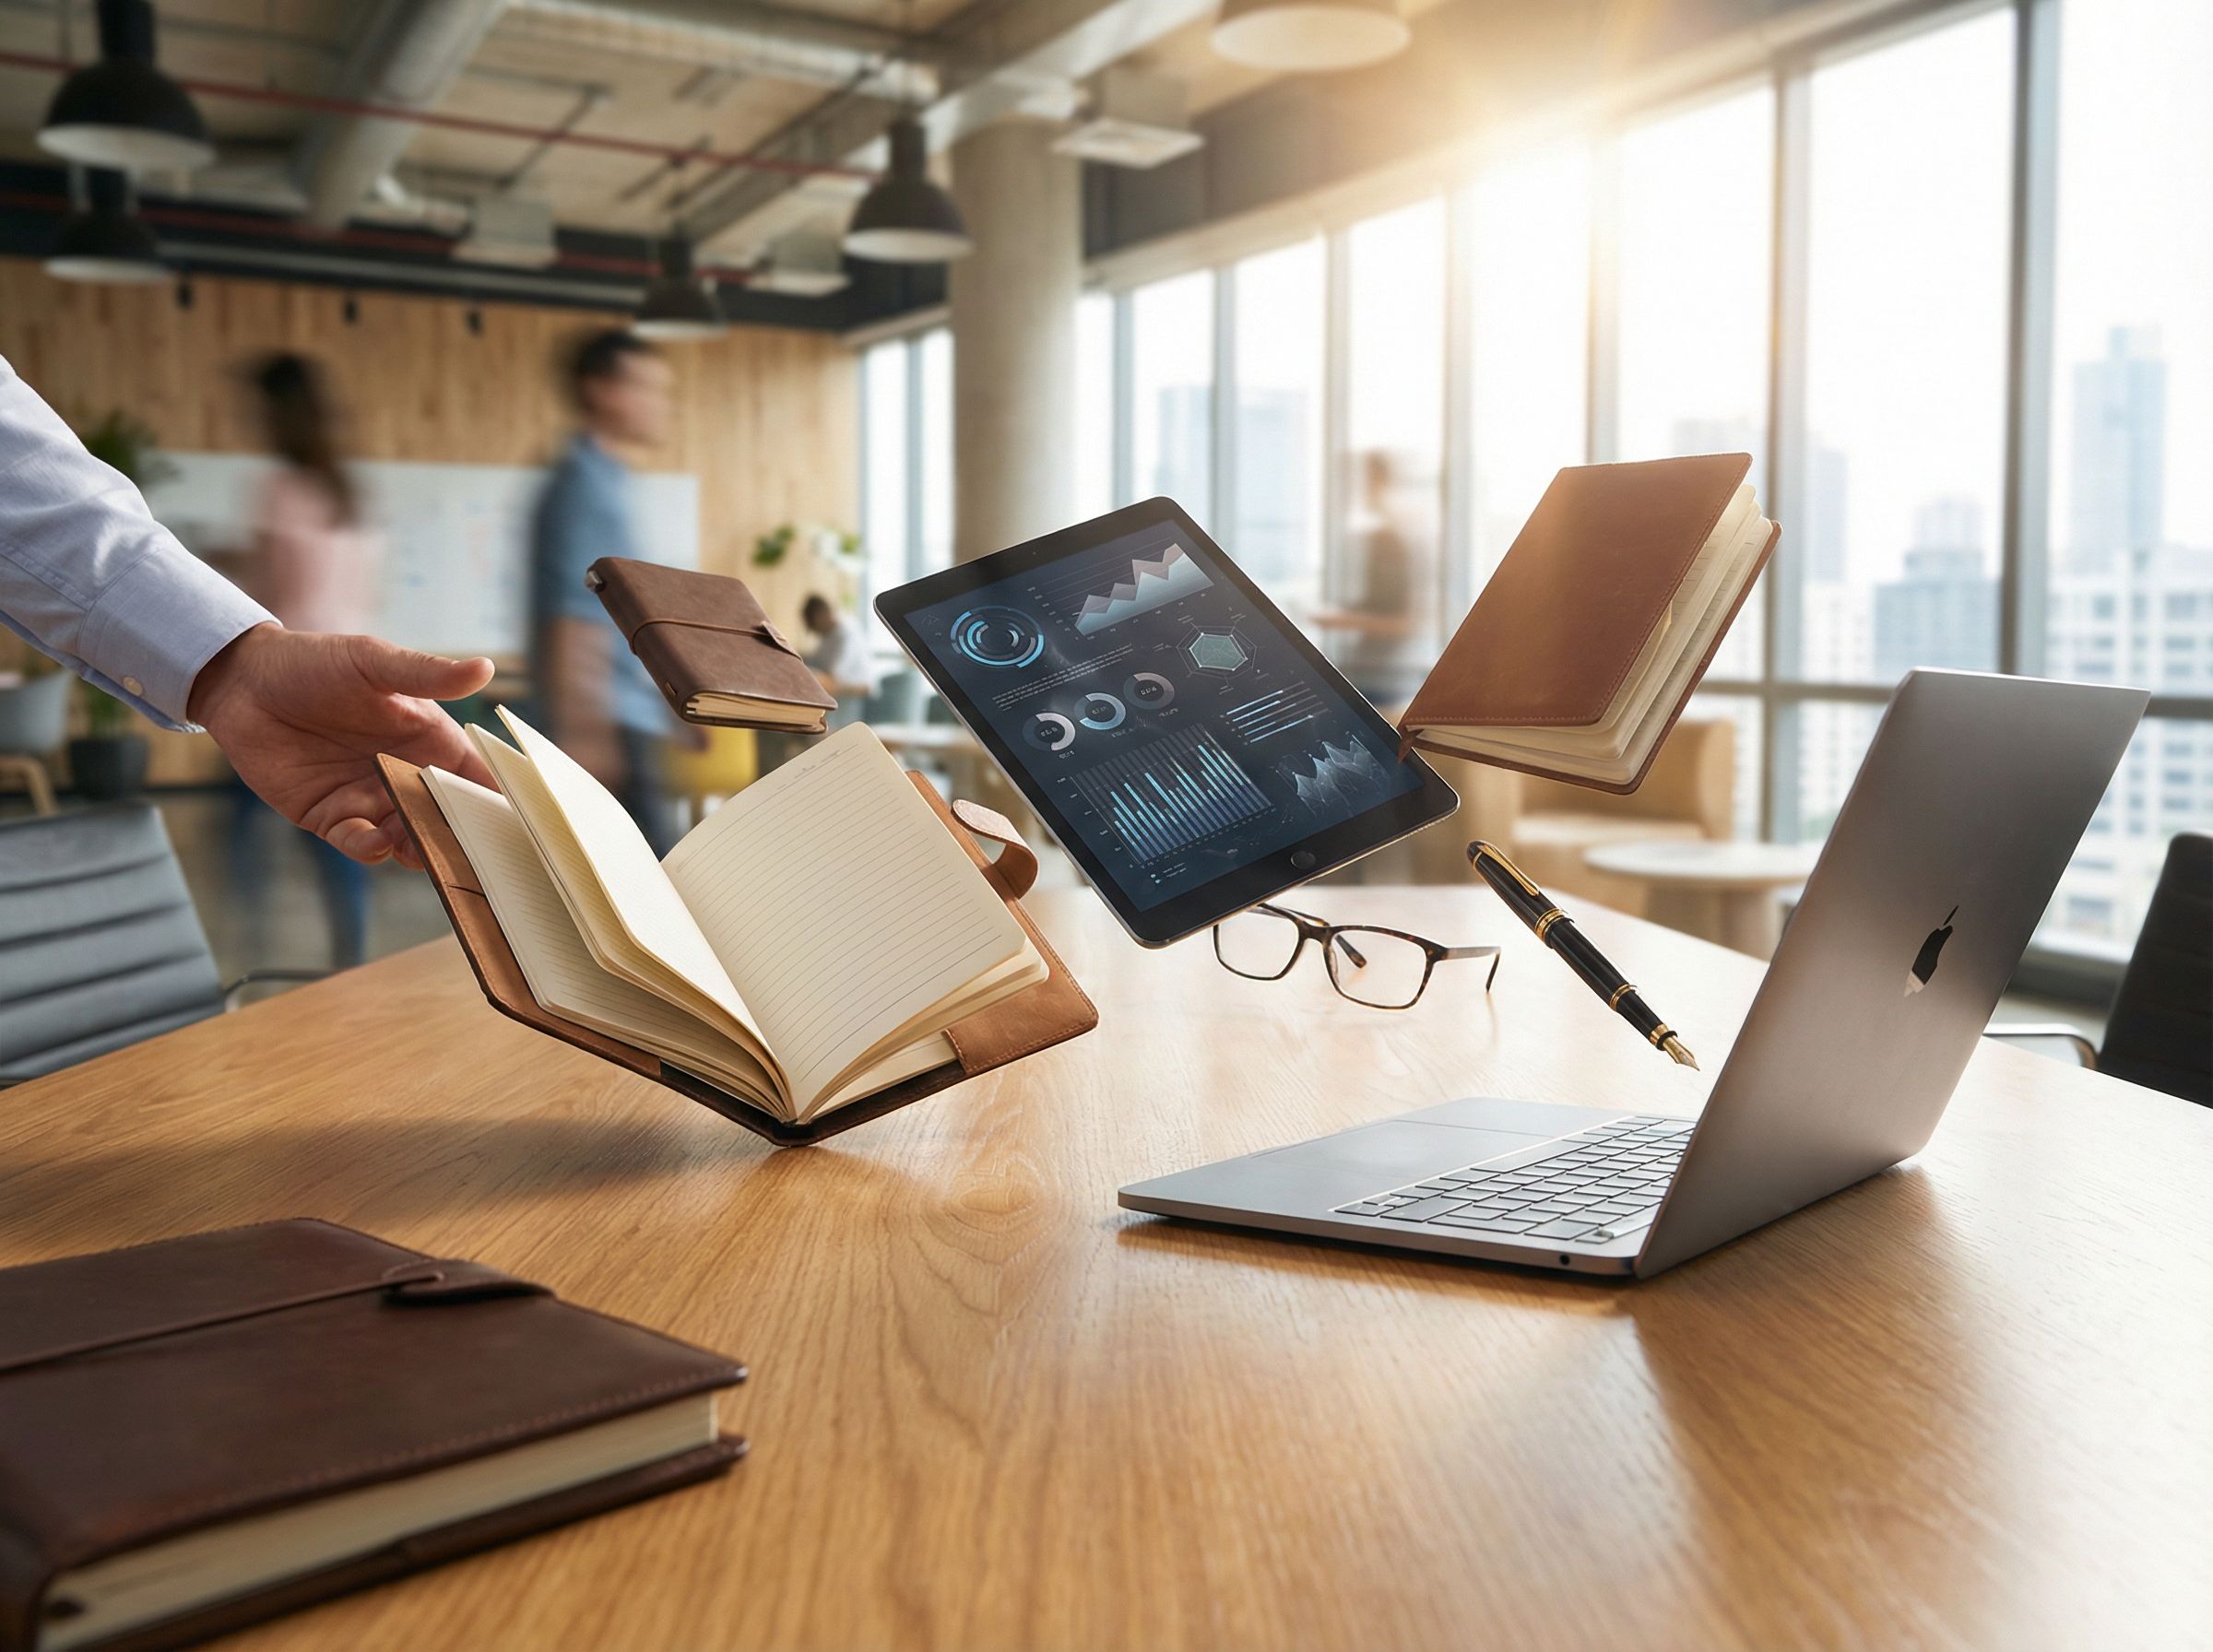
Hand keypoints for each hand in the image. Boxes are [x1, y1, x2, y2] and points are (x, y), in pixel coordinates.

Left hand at [189, 624, 495, 867]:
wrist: (240, 683)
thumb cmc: (313, 662)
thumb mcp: (373, 662)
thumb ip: (427, 675)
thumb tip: (486, 668)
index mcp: (428, 738)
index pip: (474, 776)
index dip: (496, 800)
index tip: (517, 823)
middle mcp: (404, 773)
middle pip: (446, 817)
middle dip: (460, 837)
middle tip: (473, 854)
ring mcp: (369, 798)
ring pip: (408, 838)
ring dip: (418, 847)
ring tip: (421, 848)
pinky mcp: (330, 818)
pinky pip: (360, 844)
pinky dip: (372, 849)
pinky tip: (375, 842)